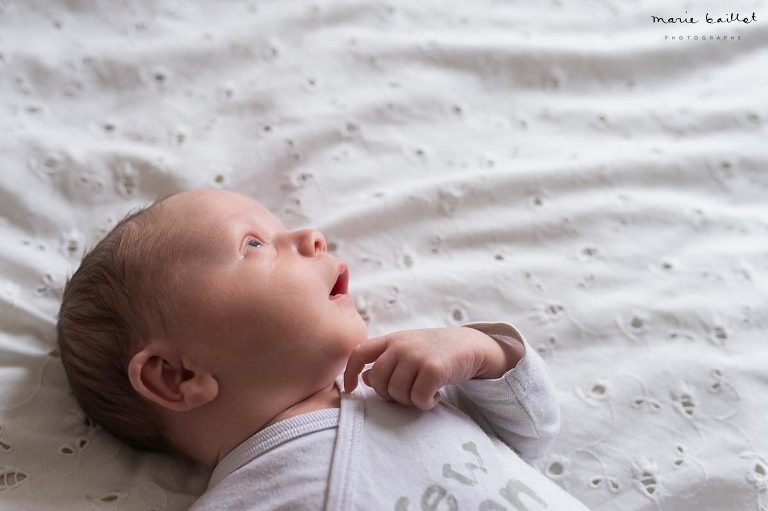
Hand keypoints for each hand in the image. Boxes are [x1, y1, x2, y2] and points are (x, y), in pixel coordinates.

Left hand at [343, 326, 519, 409]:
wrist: (470, 345)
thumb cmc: (435, 350)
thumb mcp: (407, 350)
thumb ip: (385, 361)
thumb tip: (365, 378)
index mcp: (391, 339)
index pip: (359, 353)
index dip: (349, 373)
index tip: (351, 389)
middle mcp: (401, 345)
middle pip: (377, 380)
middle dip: (389, 395)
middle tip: (406, 394)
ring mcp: (417, 355)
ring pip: (397, 392)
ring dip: (409, 400)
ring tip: (422, 393)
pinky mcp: (433, 368)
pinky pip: (418, 397)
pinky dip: (425, 403)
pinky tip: (434, 396)